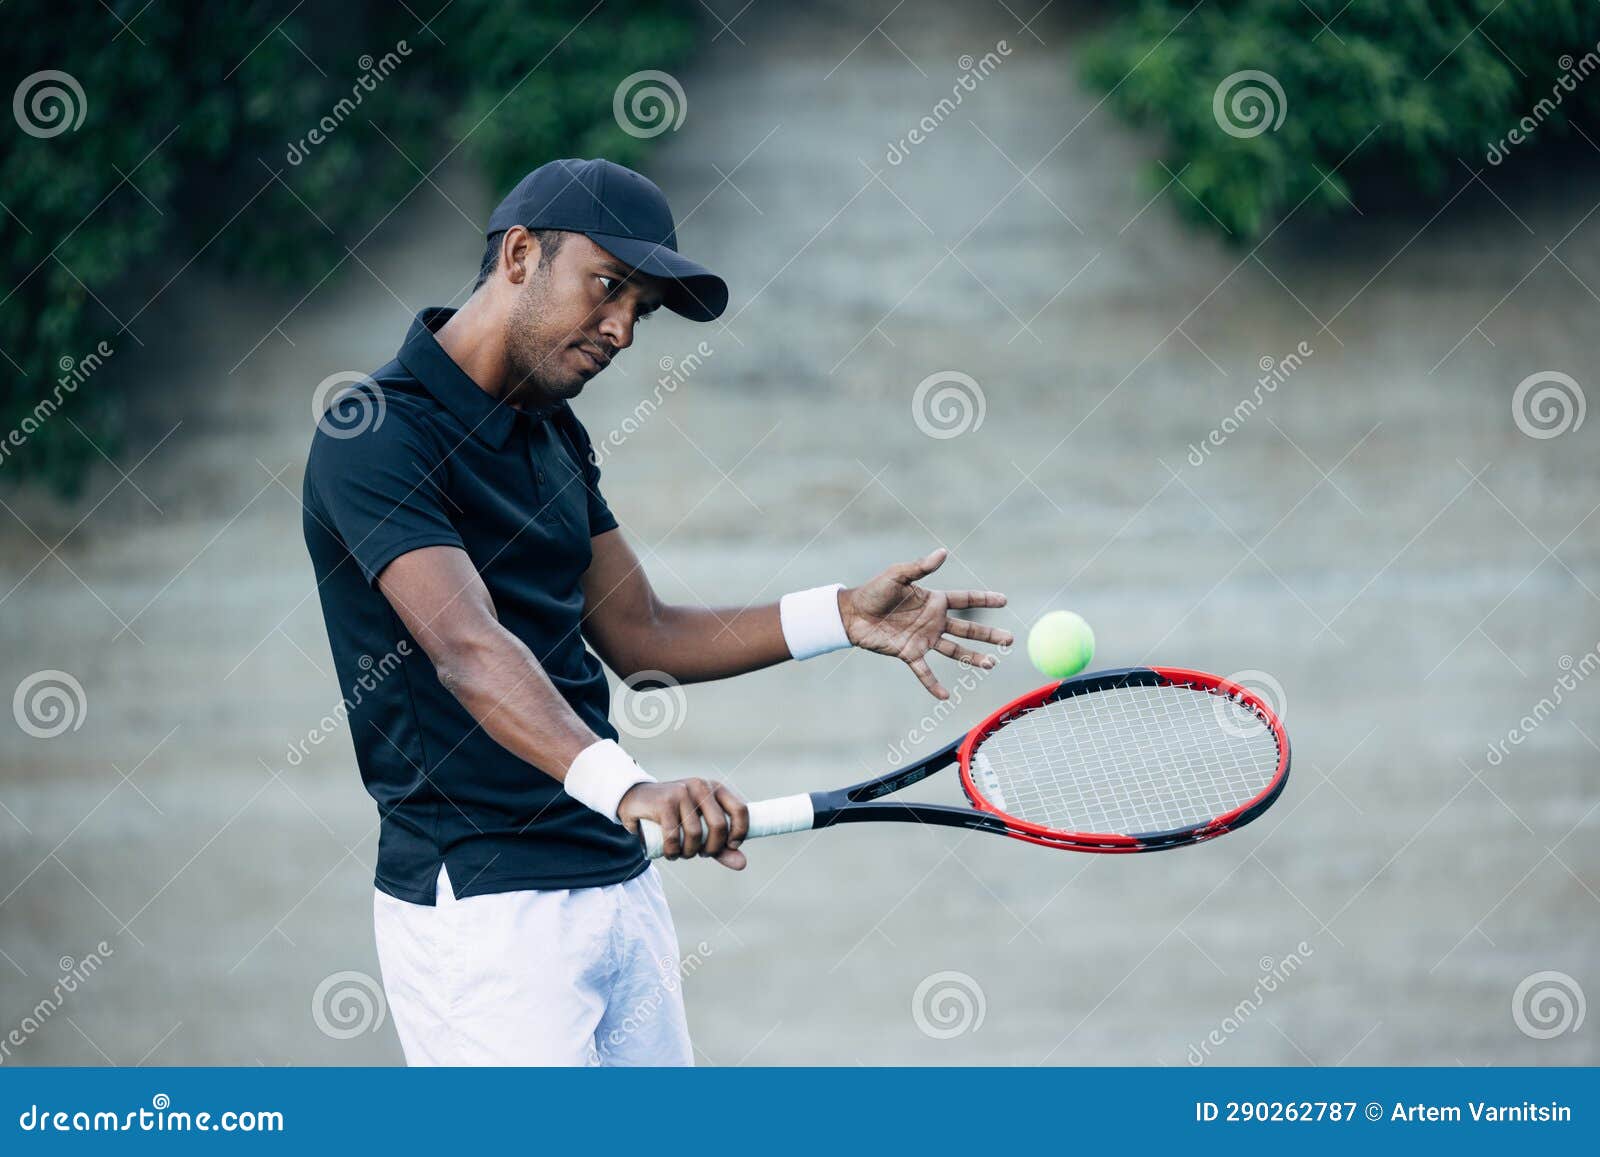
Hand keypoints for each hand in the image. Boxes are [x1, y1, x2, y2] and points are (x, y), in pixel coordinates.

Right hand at [618, 778, 749, 869]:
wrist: (636, 800)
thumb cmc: (674, 816)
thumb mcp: (701, 828)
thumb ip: (721, 846)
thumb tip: (742, 864)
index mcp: (715, 788)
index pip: (740, 809)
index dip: (740, 832)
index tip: (731, 846)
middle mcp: (701, 786)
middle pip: (719, 826)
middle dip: (712, 848)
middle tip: (702, 854)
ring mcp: (682, 792)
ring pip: (695, 834)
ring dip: (689, 852)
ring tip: (682, 853)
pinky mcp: (664, 802)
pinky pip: (673, 836)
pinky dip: (672, 851)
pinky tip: (670, 853)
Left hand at [840, 548, 1013, 699]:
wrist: (852, 613)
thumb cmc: (874, 591)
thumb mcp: (898, 575)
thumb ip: (921, 567)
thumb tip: (943, 552)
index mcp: (934, 600)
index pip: (966, 600)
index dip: (985, 599)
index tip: (1004, 601)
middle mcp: (933, 621)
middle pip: (968, 629)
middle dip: (989, 635)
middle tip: (1010, 640)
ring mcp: (924, 639)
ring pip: (955, 651)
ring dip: (973, 657)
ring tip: (992, 664)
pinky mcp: (909, 653)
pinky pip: (925, 671)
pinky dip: (933, 684)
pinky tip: (944, 696)